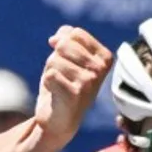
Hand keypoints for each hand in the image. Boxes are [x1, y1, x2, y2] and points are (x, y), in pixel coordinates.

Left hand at [34, 26, 113, 147]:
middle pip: (63, 45)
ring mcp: (90, 81)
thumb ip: (66, 38)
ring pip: (54, 60)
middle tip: (62, 76)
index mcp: (104, 57)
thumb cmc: (63, 84)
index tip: (67, 62)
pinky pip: (50, 75)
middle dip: (55, 59)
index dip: (62, 44)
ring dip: (50, 72)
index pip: (75, 33)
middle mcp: (101, 68)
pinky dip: (47, 82)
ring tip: (60, 85)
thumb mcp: (66, 57)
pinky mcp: (75, 93)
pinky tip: (56, 93)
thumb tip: (57, 37)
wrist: (59, 117)